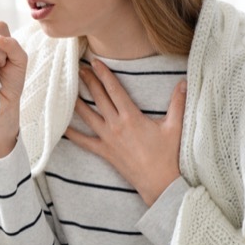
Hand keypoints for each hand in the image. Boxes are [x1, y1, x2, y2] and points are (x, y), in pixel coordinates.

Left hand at [65, 60, 185, 205]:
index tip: (95, 61)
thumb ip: (178, 103)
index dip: (104, 74)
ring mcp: (108, 139)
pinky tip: (61, 125)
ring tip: (67, 89)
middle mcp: (116, 126)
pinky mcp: (104, 152)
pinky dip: (71, 133)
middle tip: (79, 68)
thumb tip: (184, 82)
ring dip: (77, 101)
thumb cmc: (168, 156)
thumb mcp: (175, 127)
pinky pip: (83, 142)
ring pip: (87, 116)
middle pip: (98, 98)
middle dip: (88, 81)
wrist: (160, 183)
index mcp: (131, 117)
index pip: (114, 90)